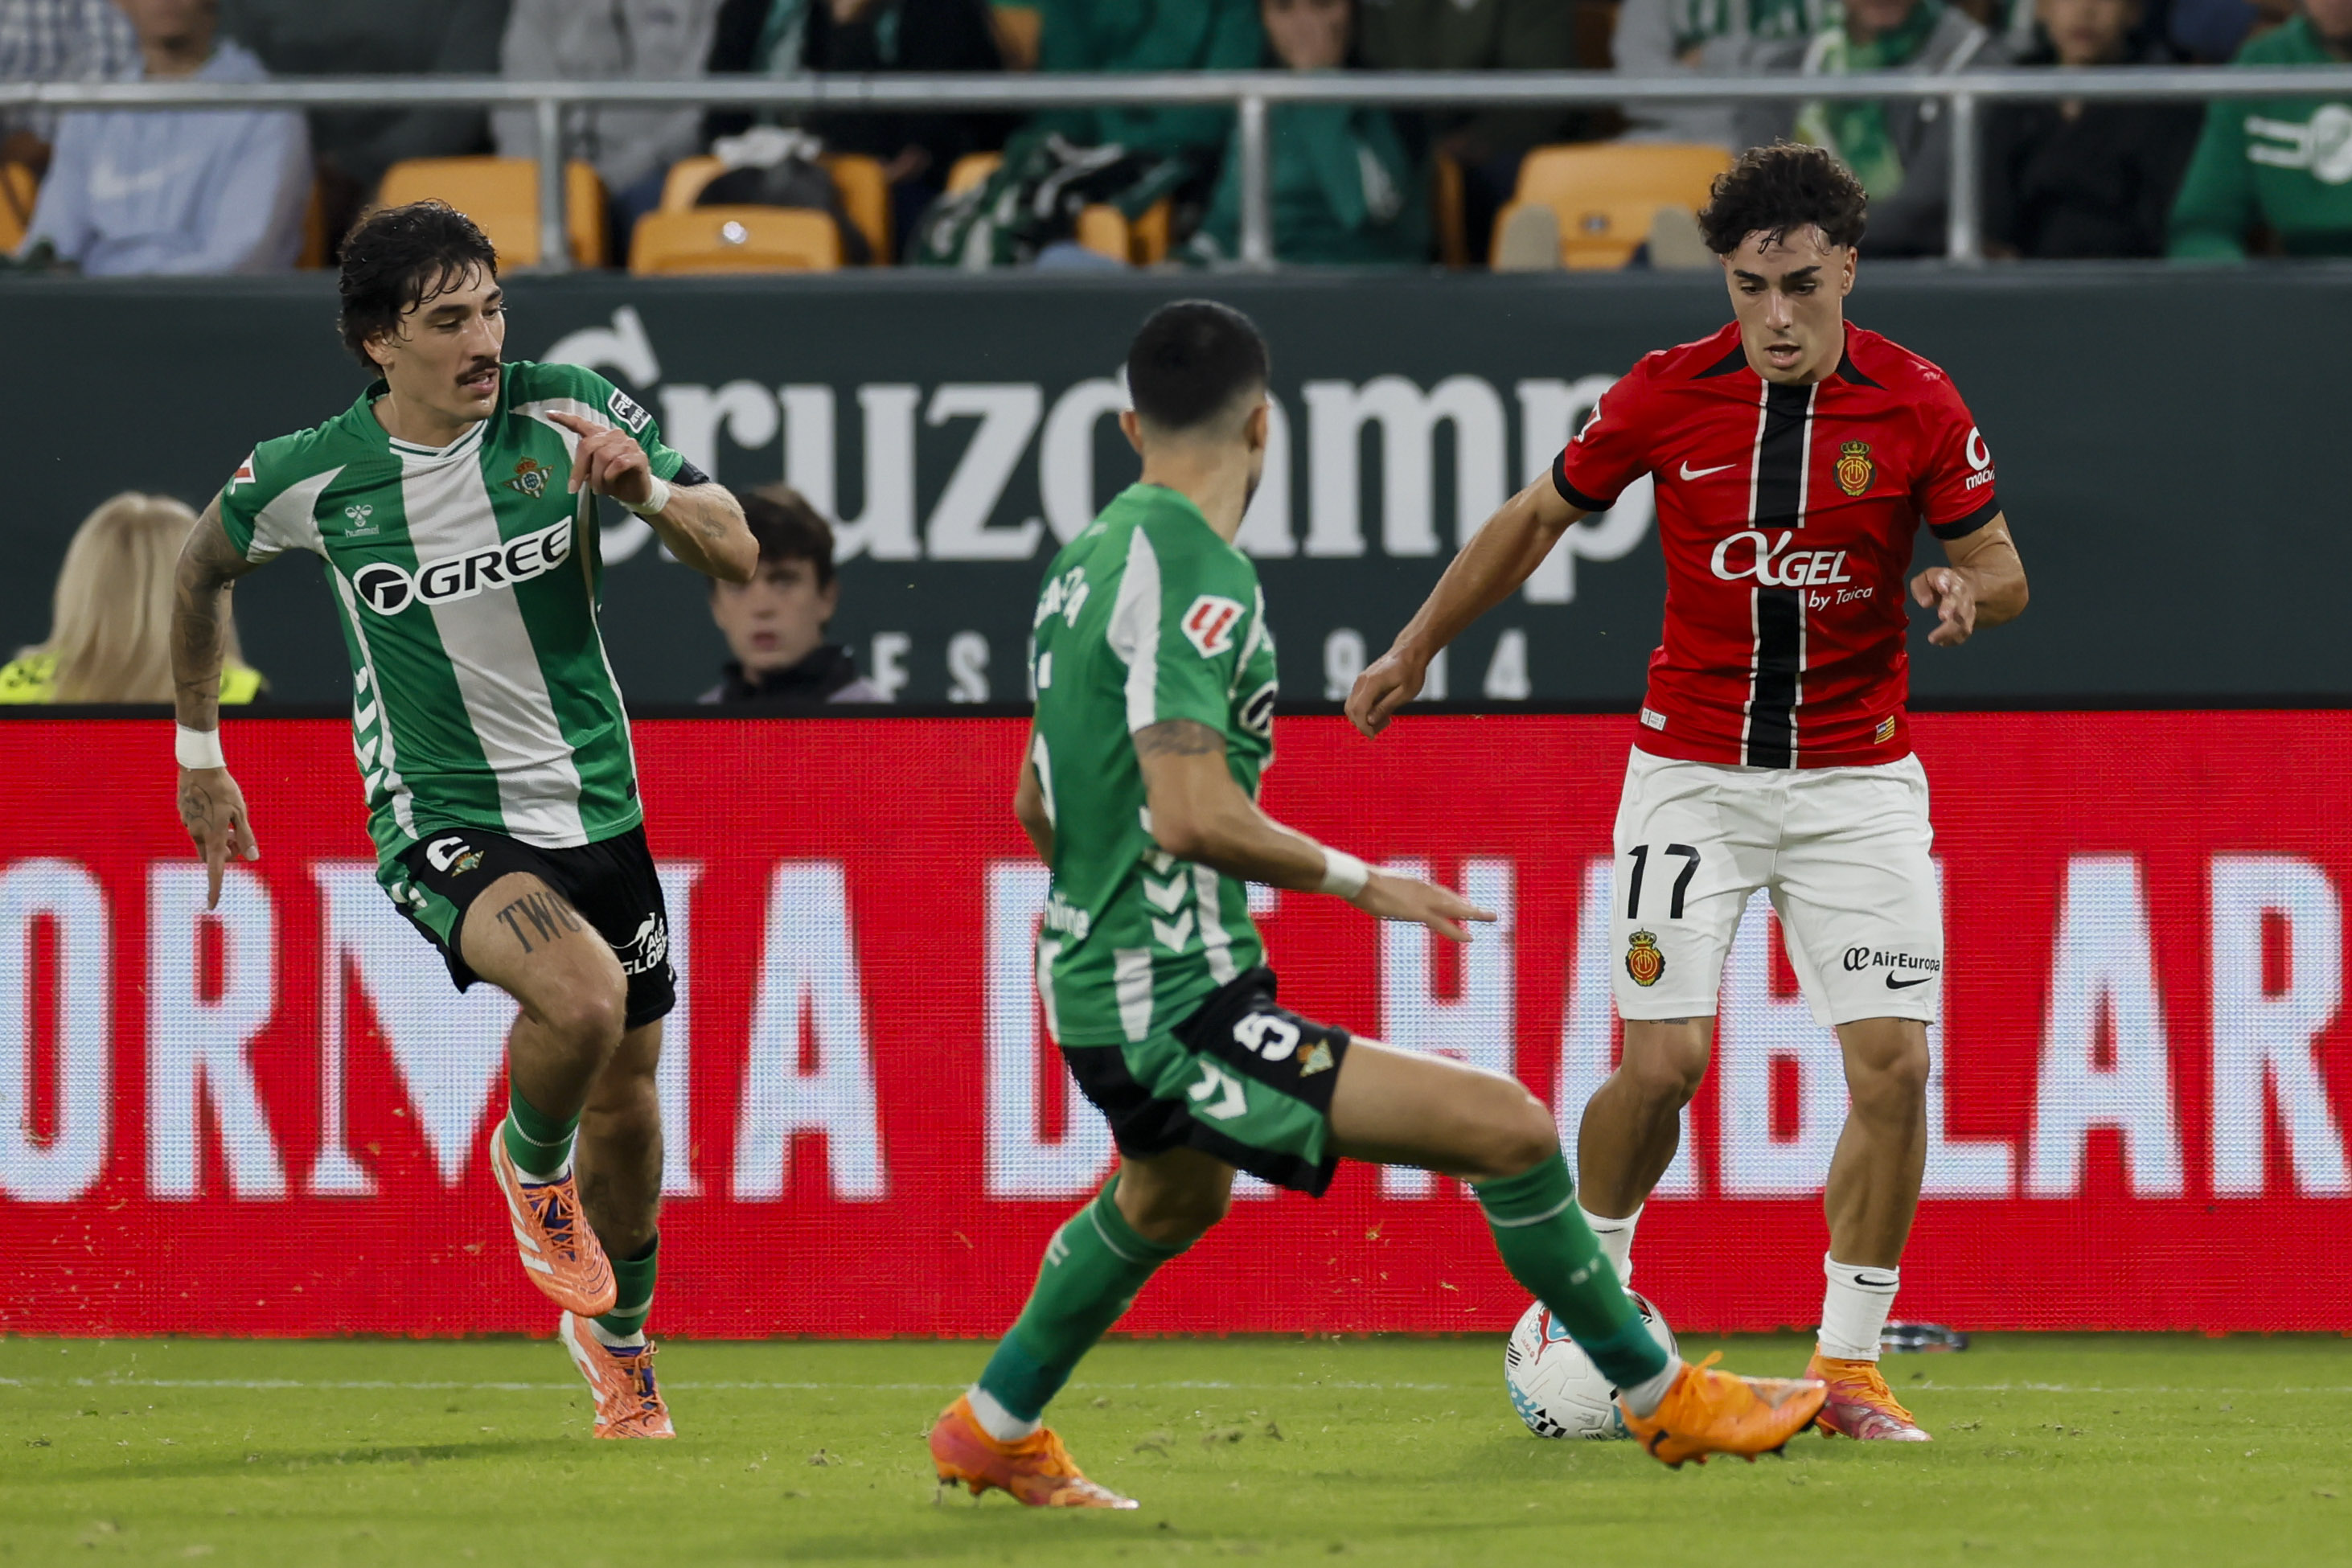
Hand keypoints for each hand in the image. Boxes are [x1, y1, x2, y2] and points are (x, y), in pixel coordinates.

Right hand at [177, 766, 258, 909]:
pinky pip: (197, 827)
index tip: (212, 905)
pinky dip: (209, 827)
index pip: (214, 870)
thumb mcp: (240, 812)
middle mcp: (197, 834)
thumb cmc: (223, 789)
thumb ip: (245, 836)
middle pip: (211, 857)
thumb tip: (252, 858)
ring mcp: (188, 824)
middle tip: (238, 838)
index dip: (215, 889)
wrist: (198, 767)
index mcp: (213, 837)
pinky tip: (216, 809)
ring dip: (217, 841)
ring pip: (204, 842)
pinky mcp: (184, 814)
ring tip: (230, 822)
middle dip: (225, 855)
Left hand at [546, 410, 656, 511]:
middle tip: (575, 487)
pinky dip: (610, 477)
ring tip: (599, 489)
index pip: (581, 424)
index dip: (565, 419)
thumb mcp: (594, 473)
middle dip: (580, 469)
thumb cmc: (615, 480)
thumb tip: (575, 474)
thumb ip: (585, 465)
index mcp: (601, 436)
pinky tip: (610, 484)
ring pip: (603, 456)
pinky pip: (619, 463)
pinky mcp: (639, 456)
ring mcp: (628, 444)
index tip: (549, 414)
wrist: (637, 492)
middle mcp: (614, 435)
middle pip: (588, 445)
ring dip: (598, 477)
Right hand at [1344, 646, 1426, 736]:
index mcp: (1372, 683)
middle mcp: (1362, 681)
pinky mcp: (1363, 681)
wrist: (1410, 651)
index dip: (1363, 727)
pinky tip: (1381, 710)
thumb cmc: (1411, 671)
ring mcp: (1360, 680)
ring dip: (1363, 718)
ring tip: (1385, 719)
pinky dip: (1364, 711)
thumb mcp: (1404, 693)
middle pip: (1351, 710)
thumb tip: (1369, 721)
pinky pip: (1357, 700)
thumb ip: (1386, 707)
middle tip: (1385, 725)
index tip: (1373, 736)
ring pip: (1351, 706)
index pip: (1359, 710)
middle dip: (1363, 724)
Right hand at [1349, 870, 1496, 944]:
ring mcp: (1422, 900)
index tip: (1464, 903)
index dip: (1453, 899)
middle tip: (1487, 912)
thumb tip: (1368, 888)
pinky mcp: (1418, 913)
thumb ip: (1380, 887)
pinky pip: (1443, 924)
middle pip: (1452, 898)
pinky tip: (1470, 937)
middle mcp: (1423, 889)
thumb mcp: (1374, 884)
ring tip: (1491, 917)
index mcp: (1414, 883)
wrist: (1359, 880)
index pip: (1439, 891)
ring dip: (1474, 913)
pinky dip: (1457, 931)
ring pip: (1455, 908)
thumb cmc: (1360, 881)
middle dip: (1469, 905)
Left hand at [1910, 566, 1976, 646]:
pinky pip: (1963, 631)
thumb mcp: (1925, 579)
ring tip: (1934, 638)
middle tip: (1943, 616)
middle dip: (1952, 607)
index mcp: (1948, 578)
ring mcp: (1967, 607)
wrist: (1964, 586)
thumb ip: (1921, 587)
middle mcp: (1961, 592)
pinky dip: (1953, 639)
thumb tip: (1925, 603)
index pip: (1946, 578)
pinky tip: (1941, 643)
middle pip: (1958, 599)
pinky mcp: (1968, 621)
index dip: (1943, 582)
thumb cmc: (1937, 584)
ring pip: (1964, 619)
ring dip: (1951, 629)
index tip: (1942, 589)